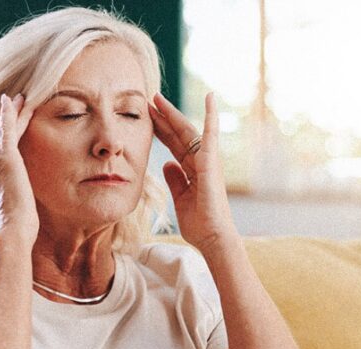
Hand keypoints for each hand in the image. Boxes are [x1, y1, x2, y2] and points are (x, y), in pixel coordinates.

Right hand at [0, 93, 37, 244]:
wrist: (12, 230)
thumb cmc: (16, 226)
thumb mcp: (11, 206)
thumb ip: (10, 193)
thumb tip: (18, 194)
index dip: (3, 137)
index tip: (8, 127)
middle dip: (7, 119)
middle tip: (15, 102)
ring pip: (4, 130)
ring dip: (13, 113)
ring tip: (22, 98)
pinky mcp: (5, 157)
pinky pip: (7, 128)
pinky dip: (9, 113)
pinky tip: (12, 99)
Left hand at [150, 92, 236, 252]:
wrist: (212, 238)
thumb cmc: (200, 223)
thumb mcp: (180, 198)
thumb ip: (175, 179)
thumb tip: (167, 163)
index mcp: (192, 170)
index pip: (174, 144)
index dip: (161, 130)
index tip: (148, 116)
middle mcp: (200, 162)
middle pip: (179, 134)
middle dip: (164, 116)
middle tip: (150, 98)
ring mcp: (207, 161)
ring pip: (188, 131)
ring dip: (173, 114)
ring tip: (158, 98)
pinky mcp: (211, 163)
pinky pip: (211, 135)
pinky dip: (211, 116)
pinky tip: (210, 98)